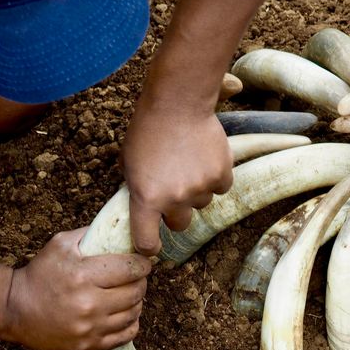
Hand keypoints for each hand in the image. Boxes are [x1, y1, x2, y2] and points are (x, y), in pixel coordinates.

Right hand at [1, 228, 150, 349]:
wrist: (15, 309)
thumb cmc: (40, 273)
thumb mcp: (60, 244)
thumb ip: (90, 234)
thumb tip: (120, 228)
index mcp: (83, 275)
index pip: (130, 268)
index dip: (142, 264)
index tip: (143, 262)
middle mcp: (88, 303)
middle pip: (136, 291)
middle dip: (141, 281)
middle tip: (137, 277)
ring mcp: (89, 327)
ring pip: (134, 313)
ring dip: (137, 301)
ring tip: (130, 294)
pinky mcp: (89, 345)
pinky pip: (126, 335)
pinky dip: (131, 323)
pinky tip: (125, 313)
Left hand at [122, 108, 233, 255]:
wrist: (177, 103)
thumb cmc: (147, 130)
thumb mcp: (127, 163)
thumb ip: (137, 189)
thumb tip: (144, 207)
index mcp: (147, 199)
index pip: (147, 242)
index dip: (149, 246)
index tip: (152, 243)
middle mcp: (175, 199)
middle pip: (180, 224)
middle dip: (176, 212)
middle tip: (172, 189)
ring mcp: (201, 188)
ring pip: (201, 202)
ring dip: (196, 189)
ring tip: (187, 162)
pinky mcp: (222, 174)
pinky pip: (220, 187)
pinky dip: (215, 176)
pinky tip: (204, 157)